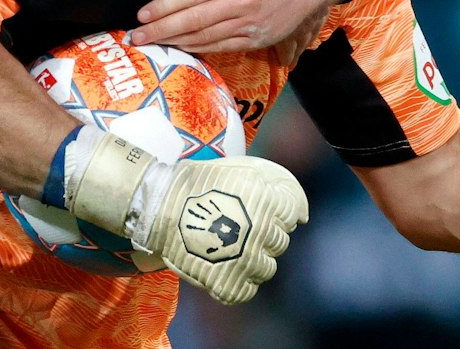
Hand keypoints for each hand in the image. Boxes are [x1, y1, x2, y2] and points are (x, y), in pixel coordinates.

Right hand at [66, 133, 308, 304]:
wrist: (157, 205)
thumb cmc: (200, 184)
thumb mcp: (242, 169)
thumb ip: (277, 185)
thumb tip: (302, 215)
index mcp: (267, 201)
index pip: (291, 215)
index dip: (274, 212)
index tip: (254, 210)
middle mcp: (261, 231)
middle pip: (280, 242)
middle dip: (263, 235)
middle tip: (237, 229)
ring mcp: (244, 259)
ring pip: (267, 268)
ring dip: (253, 260)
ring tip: (230, 249)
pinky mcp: (226, 282)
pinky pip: (246, 291)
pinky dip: (238, 283)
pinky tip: (225, 268)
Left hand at [129, 0, 356, 54]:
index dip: (162, 7)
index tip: (141, 15)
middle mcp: (241, 0)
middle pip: (193, 19)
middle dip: (161, 29)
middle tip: (136, 37)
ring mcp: (250, 23)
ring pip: (204, 36)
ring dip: (174, 41)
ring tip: (152, 43)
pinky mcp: (255, 39)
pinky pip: (219, 46)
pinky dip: (196, 48)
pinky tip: (179, 47)